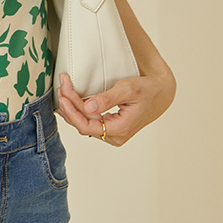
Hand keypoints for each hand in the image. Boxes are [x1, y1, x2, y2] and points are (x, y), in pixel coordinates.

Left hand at [55, 70, 174, 146]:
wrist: (160, 94)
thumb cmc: (147, 90)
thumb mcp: (128, 90)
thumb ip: (108, 99)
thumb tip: (88, 107)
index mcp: (120, 129)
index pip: (87, 126)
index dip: (72, 112)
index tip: (63, 96)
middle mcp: (115, 136)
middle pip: (83, 124)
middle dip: (69, 105)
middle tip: (61, 85)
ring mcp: (112, 134)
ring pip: (84, 124)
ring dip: (71, 108)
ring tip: (62, 91)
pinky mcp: (110, 128)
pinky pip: (89, 122)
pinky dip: (78, 111)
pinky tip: (69, 102)